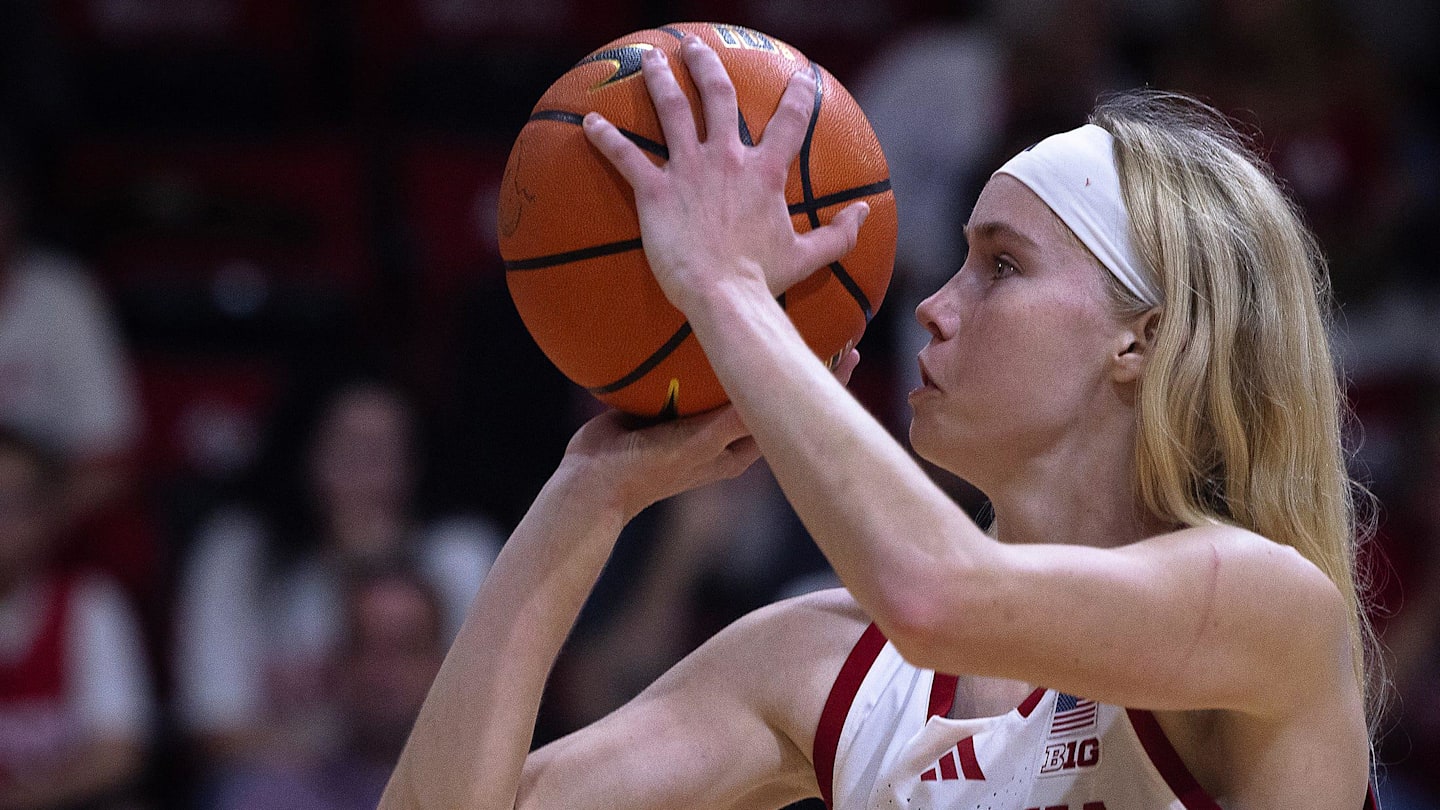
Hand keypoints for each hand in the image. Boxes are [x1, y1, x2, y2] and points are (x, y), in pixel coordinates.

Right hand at [563, 348, 860, 519]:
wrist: (595, 481)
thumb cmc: (650, 466)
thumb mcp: (700, 440)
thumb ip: (734, 418)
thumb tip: (775, 388)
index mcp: (740, 448)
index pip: (792, 411)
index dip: (821, 382)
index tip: (849, 351)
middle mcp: (725, 436)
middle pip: (769, 393)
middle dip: (792, 363)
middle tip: (822, 326)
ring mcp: (698, 425)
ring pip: (735, 383)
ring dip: (752, 354)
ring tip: (771, 317)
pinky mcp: (672, 412)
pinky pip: (699, 378)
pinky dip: (711, 355)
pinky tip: (709, 326)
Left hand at [581, 36, 869, 315]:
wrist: (724, 298)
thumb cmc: (764, 281)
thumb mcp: (809, 258)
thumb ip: (840, 234)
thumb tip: (866, 213)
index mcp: (765, 172)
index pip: (790, 120)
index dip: (799, 94)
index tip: (802, 76)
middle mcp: (727, 159)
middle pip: (717, 94)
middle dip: (706, 63)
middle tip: (696, 46)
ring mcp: (689, 170)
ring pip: (671, 110)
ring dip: (660, 80)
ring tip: (653, 60)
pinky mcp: (656, 191)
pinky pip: (626, 156)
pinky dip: (605, 137)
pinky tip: (589, 122)